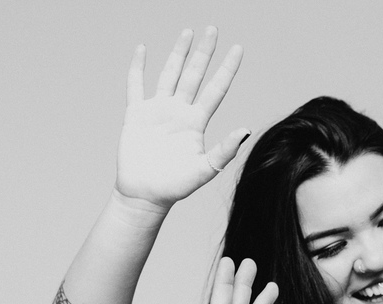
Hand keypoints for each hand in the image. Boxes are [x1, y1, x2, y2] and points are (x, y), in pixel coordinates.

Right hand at [116, 27, 247, 209]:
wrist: (145, 195)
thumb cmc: (176, 187)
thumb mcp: (205, 169)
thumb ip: (224, 150)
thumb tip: (245, 130)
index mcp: (197, 122)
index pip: (216, 89)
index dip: (226, 69)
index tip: (238, 48)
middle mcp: (179, 112)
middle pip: (194, 74)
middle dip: (204, 52)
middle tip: (213, 28)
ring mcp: (158, 110)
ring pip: (169, 74)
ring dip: (178, 53)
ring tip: (188, 33)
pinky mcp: (136, 114)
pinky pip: (136, 85)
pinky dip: (138, 67)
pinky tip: (142, 49)